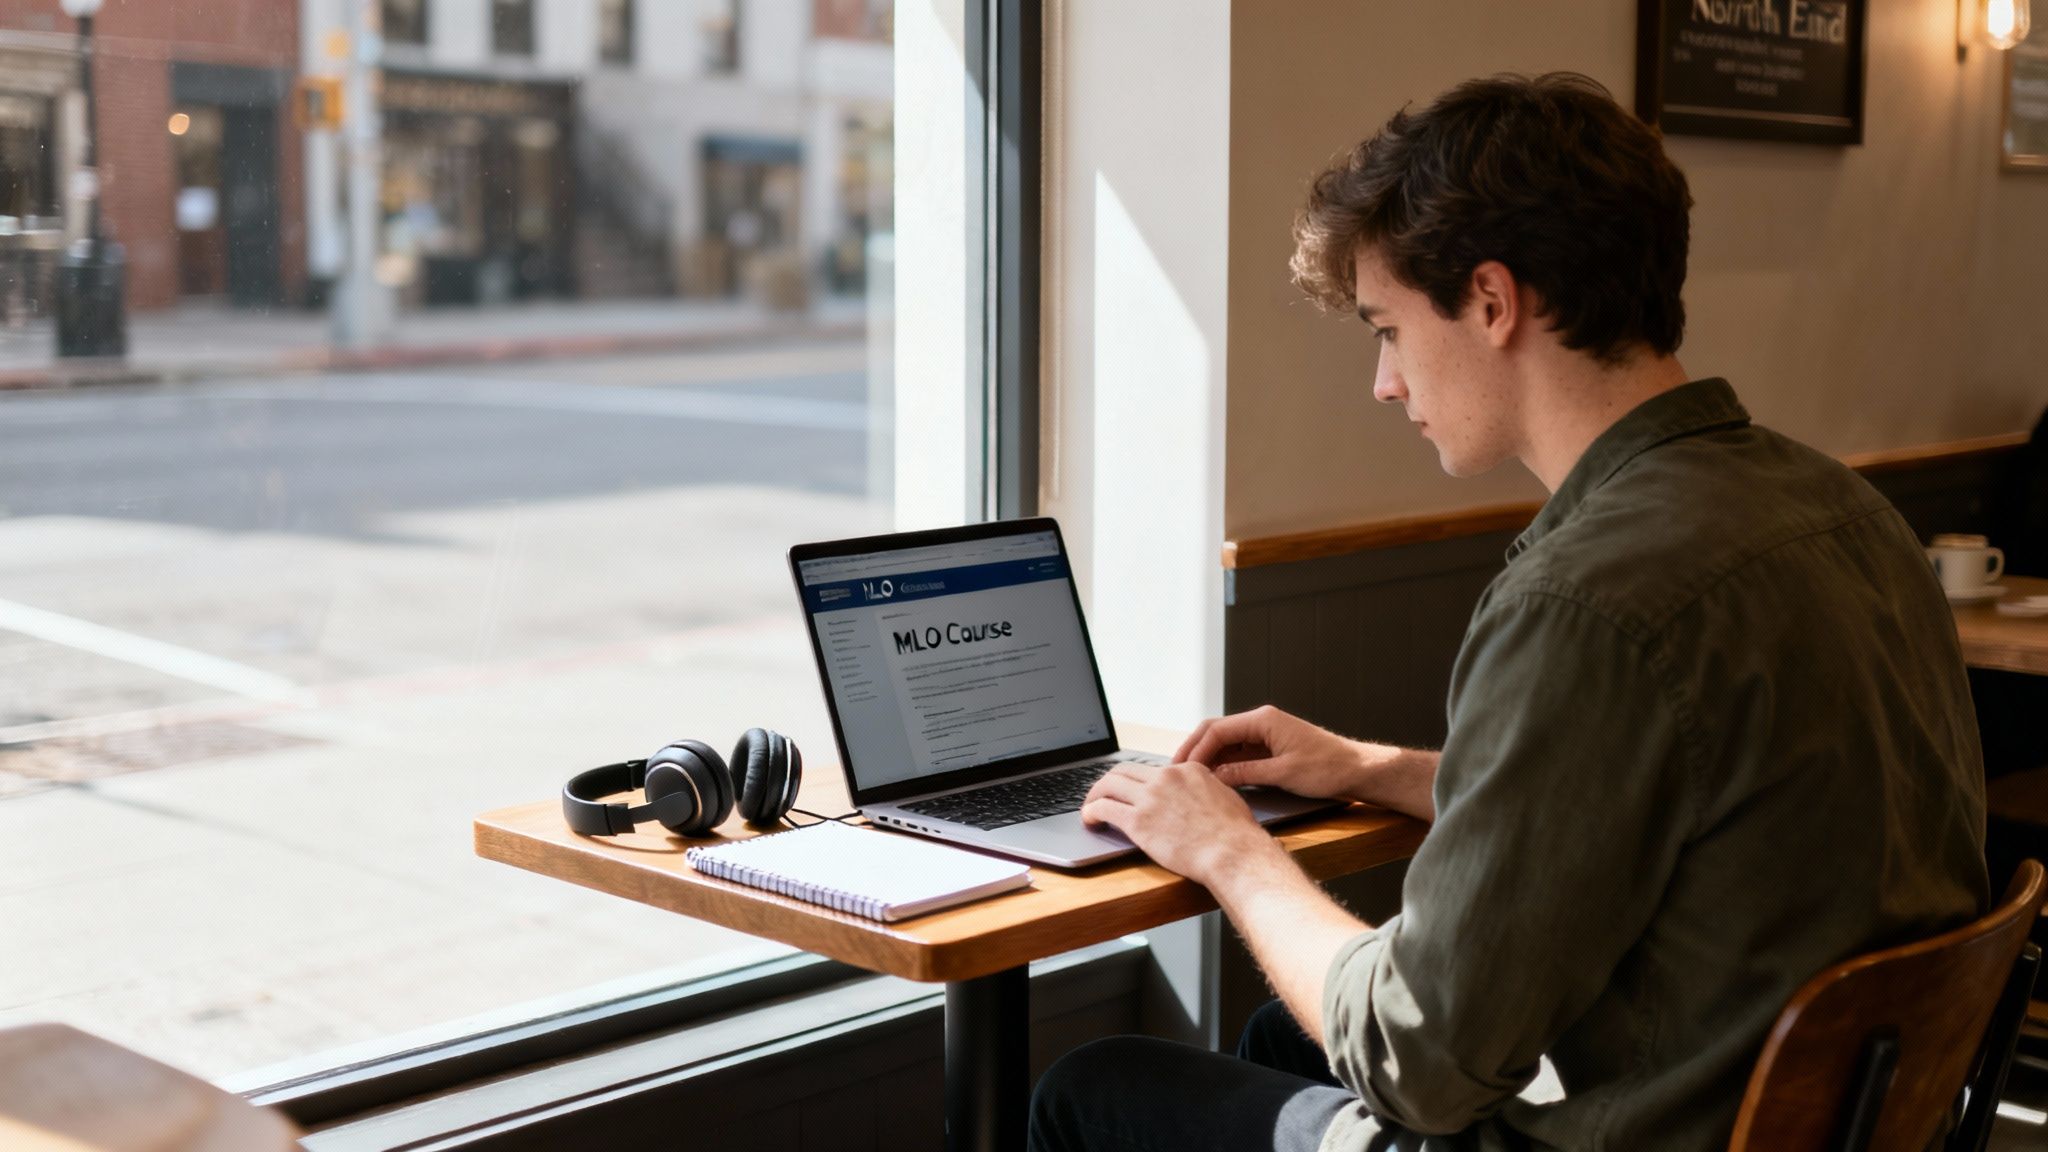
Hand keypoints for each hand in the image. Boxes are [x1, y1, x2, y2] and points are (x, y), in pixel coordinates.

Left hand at [1080, 760, 1279, 884]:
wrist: (1232, 853)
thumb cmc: (1235, 834)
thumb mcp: (1225, 796)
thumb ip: (1206, 789)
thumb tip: (1199, 793)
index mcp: (1186, 770)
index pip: (1151, 769)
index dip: (1138, 781)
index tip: (1132, 792)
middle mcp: (1165, 778)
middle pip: (1124, 770)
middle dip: (1109, 782)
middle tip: (1102, 794)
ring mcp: (1150, 798)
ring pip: (1108, 785)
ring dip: (1094, 795)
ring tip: (1090, 807)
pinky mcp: (1138, 822)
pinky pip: (1103, 808)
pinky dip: (1091, 812)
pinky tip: (1089, 820)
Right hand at [1175, 705, 1365, 799]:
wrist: (1357, 769)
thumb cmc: (1328, 768)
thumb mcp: (1283, 773)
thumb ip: (1246, 773)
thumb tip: (1214, 777)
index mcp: (1263, 720)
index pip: (1217, 730)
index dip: (1196, 749)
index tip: (1182, 769)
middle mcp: (1261, 722)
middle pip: (1216, 732)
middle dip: (1194, 750)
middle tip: (1175, 771)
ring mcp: (1265, 734)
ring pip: (1225, 743)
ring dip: (1207, 758)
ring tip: (1189, 778)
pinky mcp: (1270, 748)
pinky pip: (1238, 753)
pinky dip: (1223, 764)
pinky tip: (1213, 779)